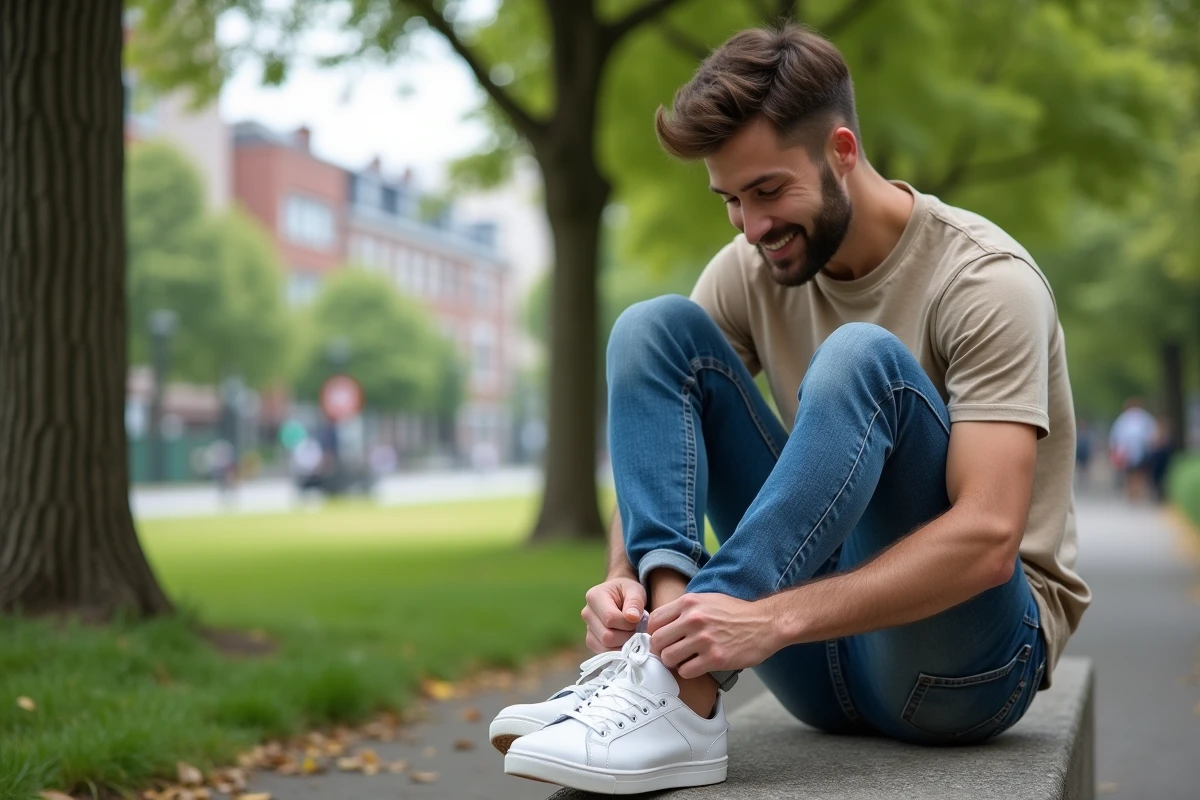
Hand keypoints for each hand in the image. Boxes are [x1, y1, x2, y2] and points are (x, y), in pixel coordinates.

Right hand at [581, 576, 645, 653]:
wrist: (620, 596)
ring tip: (633, 634)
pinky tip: (627, 641)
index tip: (639, 619)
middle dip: (627, 636)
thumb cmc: (628, 591)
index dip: (628, 623)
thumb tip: (632, 618)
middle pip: (607, 636)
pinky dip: (619, 651)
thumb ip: (635, 602)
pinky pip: (604, 653)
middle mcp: (587, 613)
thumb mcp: (635, 590)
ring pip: (605, 647)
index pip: (610, 618)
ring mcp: (588, 629)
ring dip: (624, 645)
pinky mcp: (592, 641)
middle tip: (638, 629)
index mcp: (594, 597)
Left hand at [648, 593, 779, 678]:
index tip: (660, 639)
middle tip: (669, 653)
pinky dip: (688, 671)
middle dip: (661, 650)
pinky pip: (686, 671)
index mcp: (689, 603)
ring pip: (668, 658)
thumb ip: (684, 609)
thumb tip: (661, 623)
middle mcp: (694, 619)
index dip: (653, 633)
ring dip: (674, 662)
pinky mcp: (715, 658)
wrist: (765, 623)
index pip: (654, 620)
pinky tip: (697, 666)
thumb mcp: (707, 600)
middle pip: (657, 641)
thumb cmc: (736, 612)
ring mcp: (704, 639)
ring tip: (684, 660)